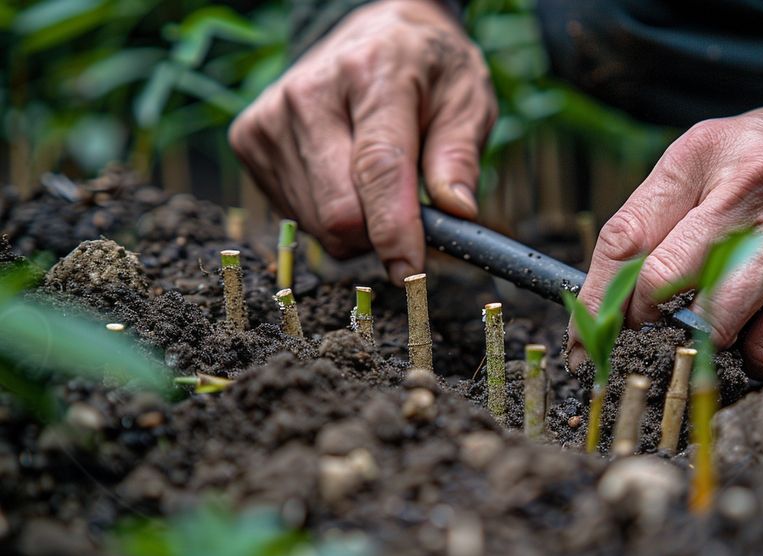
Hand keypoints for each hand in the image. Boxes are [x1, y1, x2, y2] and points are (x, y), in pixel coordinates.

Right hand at [229, 0, 496, 284]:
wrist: (374, 33)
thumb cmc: (427, 71)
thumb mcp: (468, 100)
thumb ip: (460, 157)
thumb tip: (457, 213)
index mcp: (372, 73)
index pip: (378, 167)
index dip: (395, 229)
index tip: (411, 271)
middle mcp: (310, 94)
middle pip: (340, 211)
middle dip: (381, 233)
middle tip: (410, 212)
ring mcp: (271, 118)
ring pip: (318, 223)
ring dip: (357, 226)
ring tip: (375, 180)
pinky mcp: (249, 140)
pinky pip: (297, 216)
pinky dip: (328, 216)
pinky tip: (342, 175)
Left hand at [571, 82, 762, 376]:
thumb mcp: (719, 152)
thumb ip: (666, 208)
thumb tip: (614, 290)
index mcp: (703, 154)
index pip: (625, 236)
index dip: (594, 299)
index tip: (583, 336)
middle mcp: (745, 190)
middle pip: (660, 284)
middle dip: (645, 319)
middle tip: (653, 324)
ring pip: (714, 324)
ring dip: (710, 333)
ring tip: (731, 307)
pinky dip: (758, 351)